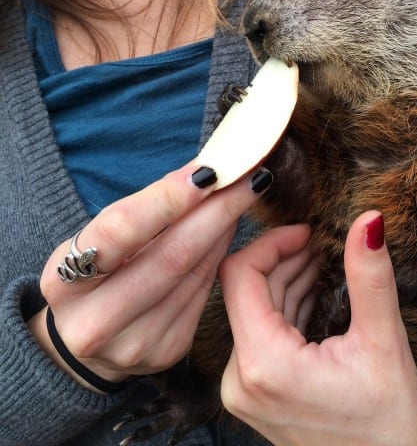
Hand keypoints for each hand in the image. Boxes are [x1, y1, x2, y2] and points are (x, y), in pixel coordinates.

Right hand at [29, 162, 270, 390]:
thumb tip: (205, 170)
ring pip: (194, 273)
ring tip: (242, 195)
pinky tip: (227, 231)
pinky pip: (203, 293)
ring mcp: (134, 344)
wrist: (82, 340)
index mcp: (63, 283)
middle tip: (248, 176)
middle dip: (217, 210)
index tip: (209, 171)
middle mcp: (95, 322)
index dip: (168, 198)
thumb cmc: (95, 271)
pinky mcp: (166, 352)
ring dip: (225, 229)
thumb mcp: (98, 237)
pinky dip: (219, 256)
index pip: (121, 230)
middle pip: (171, 255)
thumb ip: (147, 207)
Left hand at [219, 212, 416, 445]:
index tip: (307, 231)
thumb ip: (369, 277)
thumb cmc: (389, 422)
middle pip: (244, 291)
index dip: (271, 242)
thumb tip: (369, 219)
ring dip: (286, 280)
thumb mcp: (383, 343)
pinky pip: (258, 334)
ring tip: (323, 264)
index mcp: (263, 365)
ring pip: (251, 310)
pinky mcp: (254, 395)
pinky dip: (285, 307)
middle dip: (283, 260)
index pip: (239, 275)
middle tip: (322, 244)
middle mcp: (240, 379)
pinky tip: (314, 293)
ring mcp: (244, 391)